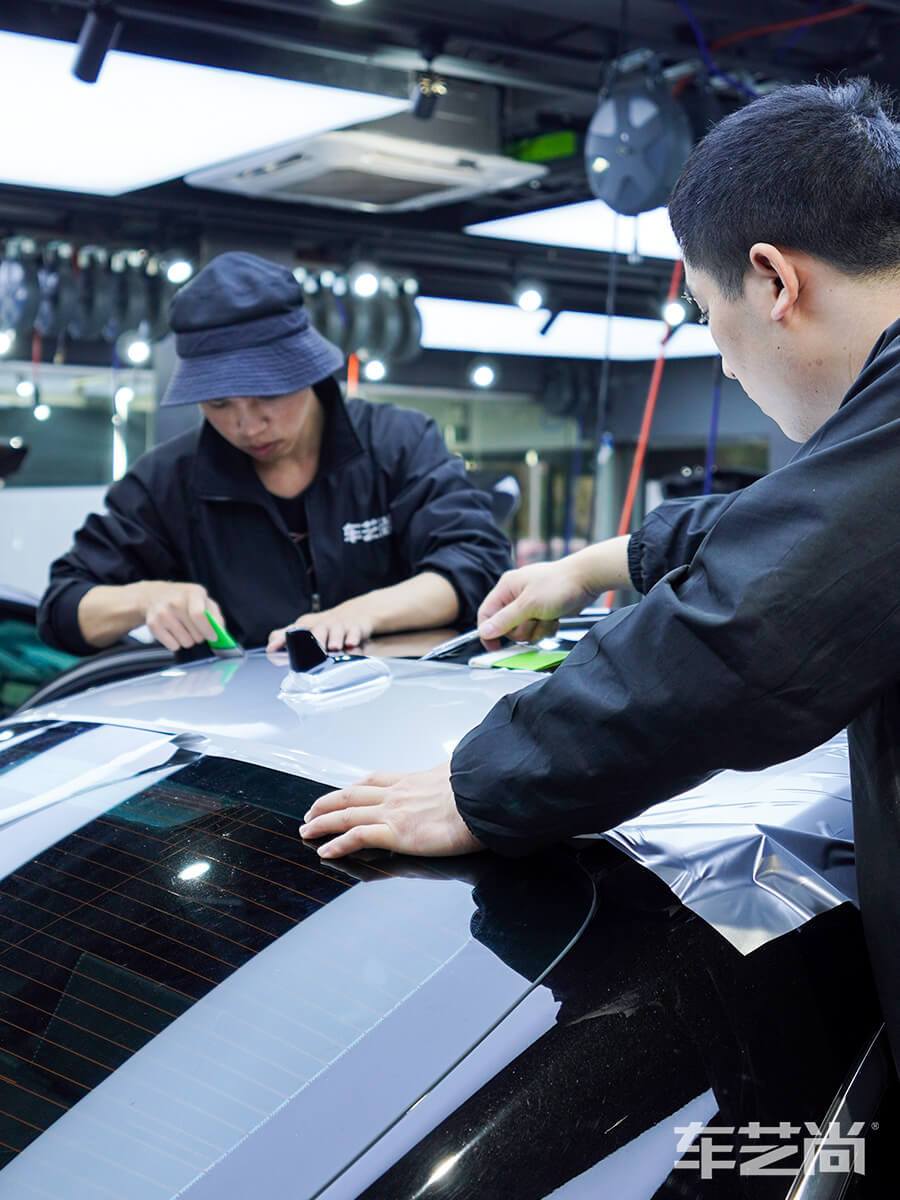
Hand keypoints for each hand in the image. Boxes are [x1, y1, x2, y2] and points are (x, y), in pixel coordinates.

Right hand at [139, 582, 223, 651]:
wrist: (154, 595)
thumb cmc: (184, 600)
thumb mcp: (202, 599)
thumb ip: (215, 615)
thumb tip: (220, 632)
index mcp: (193, 593)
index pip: (199, 615)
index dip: (208, 630)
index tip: (213, 637)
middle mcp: (176, 601)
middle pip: (195, 633)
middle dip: (200, 637)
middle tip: (196, 631)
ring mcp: (162, 612)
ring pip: (185, 642)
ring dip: (188, 641)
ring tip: (184, 630)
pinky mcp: (153, 624)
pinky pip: (173, 646)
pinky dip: (176, 644)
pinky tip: (173, 632)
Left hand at [268, 596, 378, 651]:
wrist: (355, 613)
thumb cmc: (326, 626)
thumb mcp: (307, 629)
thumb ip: (286, 637)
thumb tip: (270, 648)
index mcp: (307, 625)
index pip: (292, 631)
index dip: (281, 640)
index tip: (272, 649)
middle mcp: (323, 624)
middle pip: (316, 630)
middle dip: (314, 640)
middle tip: (312, 650)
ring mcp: (340, 625)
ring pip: (336, 631)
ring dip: (334, 639)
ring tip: (333, 648)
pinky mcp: (356, 627)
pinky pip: (355, 632)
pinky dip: (353, 637)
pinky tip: (350, 644)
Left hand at [299, 762, 483, 858]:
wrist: (486, 796)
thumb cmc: (480, 788)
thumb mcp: (463, 772)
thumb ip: (455, 772)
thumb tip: (462, 766)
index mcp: (413, 779)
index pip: (374, 781)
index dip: (353, 788)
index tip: (342, 792)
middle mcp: (398, 793)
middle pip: (351, 795)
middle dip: (328, 803)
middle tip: (311, 813)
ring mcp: (394, 812)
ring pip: (347, 814)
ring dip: (322, 822)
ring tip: (307, 830)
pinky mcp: (396, 833)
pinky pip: (357, 837)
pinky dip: (337, 843)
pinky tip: (324, 851)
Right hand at [477, 559, 596, 648]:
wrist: (588, 579)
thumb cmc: (559, 585)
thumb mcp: (529, 605)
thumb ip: (505, 620)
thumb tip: (483, 632)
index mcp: (506, 588)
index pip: (486, 613)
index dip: (488, 632)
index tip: (494, 648)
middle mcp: (516, 595)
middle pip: (506, 627)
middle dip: (523, 629)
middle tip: (534, 620)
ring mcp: (530, 604)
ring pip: (524, 631)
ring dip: (537, 629)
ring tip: (548, 616)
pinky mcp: (543, 611)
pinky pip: (538, 630)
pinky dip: (547, 628)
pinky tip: (556, 617)